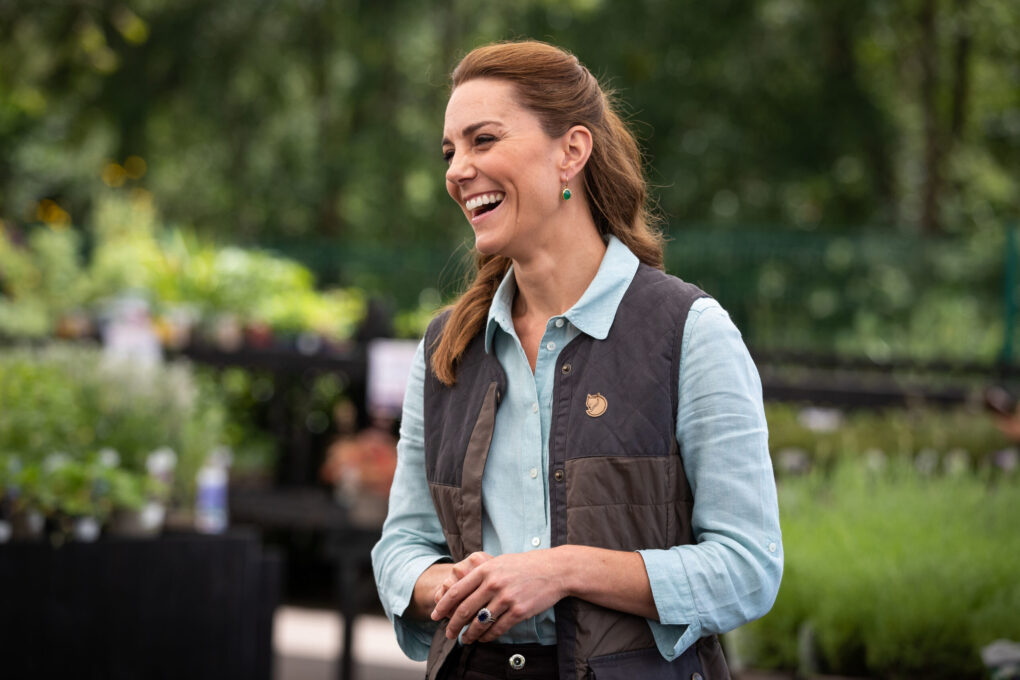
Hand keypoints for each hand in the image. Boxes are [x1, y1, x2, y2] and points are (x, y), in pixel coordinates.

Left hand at [430, 548, 567, 643]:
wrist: (554, 570)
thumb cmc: (525, 566)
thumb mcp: (499, 562)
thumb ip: (480, 574)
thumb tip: (460, 589)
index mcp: (485, 570)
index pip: (456, 591)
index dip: (443, 605)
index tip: (435, 615)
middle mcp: (493, 583)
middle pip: (465, 609)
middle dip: (453, 624)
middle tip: (448, 633)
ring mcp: (506, 598)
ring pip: (480, 622)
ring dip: (470, 634)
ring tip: (465, 640)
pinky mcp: (519, 611)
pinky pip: (498, 628)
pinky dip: (488, 637)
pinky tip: (484, 639)